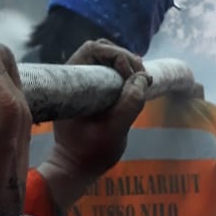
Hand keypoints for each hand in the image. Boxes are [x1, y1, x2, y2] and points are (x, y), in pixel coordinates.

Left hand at [38, 39, 149, 213]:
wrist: (76, 166)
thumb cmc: (91, 152)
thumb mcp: (115, 131)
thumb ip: (130, 104)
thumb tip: (143, 77)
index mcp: (72, 82)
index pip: (94, 49)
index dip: (117, 56)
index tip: (132, 76)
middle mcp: (74, 76)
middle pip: (102, 50)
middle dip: (125, 58)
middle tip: (142, 78)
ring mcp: (83, 82)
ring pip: (106, 59)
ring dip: (127, 66)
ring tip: (141, 82)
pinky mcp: (91, 90)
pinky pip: (108, 71)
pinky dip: (125, 73)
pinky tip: (136, 85)